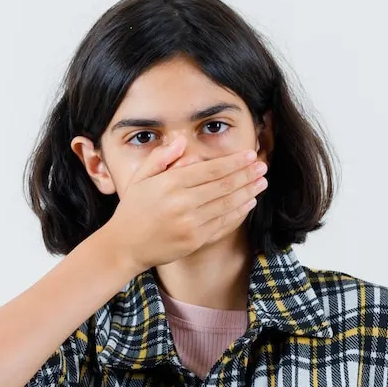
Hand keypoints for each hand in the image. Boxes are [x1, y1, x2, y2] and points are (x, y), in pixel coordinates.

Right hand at [102, 135, 268, 273]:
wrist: (125, 245)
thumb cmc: (133, 209)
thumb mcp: (140, 177)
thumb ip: (161, 157)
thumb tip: (181, 140)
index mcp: (170, 183)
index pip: (211, 169)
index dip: (234, 162)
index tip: (250, 155)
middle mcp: (182, 203)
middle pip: (224, 186)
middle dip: (247, 175)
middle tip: (263, 167)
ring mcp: (190, 224)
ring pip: (227, 205)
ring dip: (248, 192)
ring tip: (261, 182)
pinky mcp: (195, 241)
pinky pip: (223, 224)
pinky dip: (238, 213)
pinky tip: (248, 203)